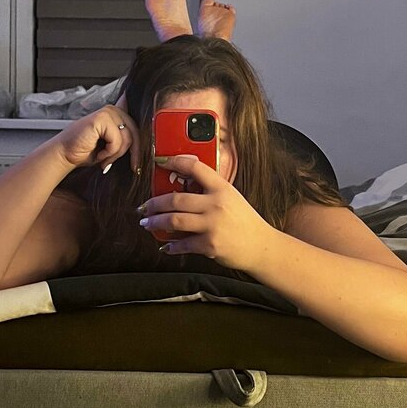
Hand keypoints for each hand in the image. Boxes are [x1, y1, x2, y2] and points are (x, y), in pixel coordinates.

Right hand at [53, 104, 140, 173]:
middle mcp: (114, 110)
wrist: (64, 155)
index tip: (140, 163)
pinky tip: (98, 154)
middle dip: (132, 154)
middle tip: (128, 167)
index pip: (138, 125)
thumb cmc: (85, 151)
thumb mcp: (112, 146)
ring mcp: (108, 112)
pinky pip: (117, 141)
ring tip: (103, 159)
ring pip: (127, 139)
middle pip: (136, 133)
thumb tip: (145, 147)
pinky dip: (109, 153)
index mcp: (117, 113)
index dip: (143, 143)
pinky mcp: (101, 119)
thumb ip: (126, 141)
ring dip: (115, 155)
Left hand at [138, 154, 271, 272]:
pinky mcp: (209, 244)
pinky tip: (165, 245)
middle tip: (144, 206)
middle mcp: (216, 204)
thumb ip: (211, 192)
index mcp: (222, 188)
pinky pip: (182, 244)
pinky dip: (171, 246)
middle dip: (155, 203)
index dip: (175, 161)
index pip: (196, 167)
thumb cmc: (245, 222)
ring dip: (156, 222)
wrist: (261, 246)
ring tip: (147, 223)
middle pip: (176, 199)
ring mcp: (212, 225)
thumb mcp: (232, 198)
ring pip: (174, 220)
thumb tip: (182, 190)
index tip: (160, 161)